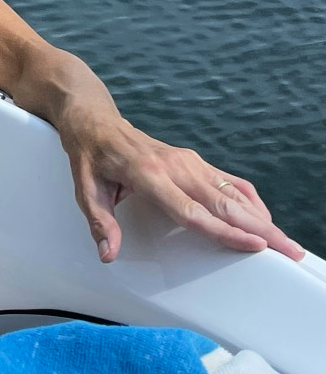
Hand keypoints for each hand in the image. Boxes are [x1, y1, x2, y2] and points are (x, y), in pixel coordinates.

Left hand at [59, 113, 302, 263]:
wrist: (94, 119)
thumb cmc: (89, 155)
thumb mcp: (84, 189)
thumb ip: (99, 222)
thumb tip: (108, 254)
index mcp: (147, 174)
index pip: (191, 210)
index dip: (223, 230)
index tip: (253, 245)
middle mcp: (175, 166)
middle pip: (223, 203)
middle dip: (259, 229)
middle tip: (289, 252)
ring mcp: (188, 161)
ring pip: (233, 193)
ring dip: (262, 218)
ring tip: (286, 242)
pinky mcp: (194, 160)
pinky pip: (229, 181)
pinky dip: (251, 200)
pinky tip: (264, 219)